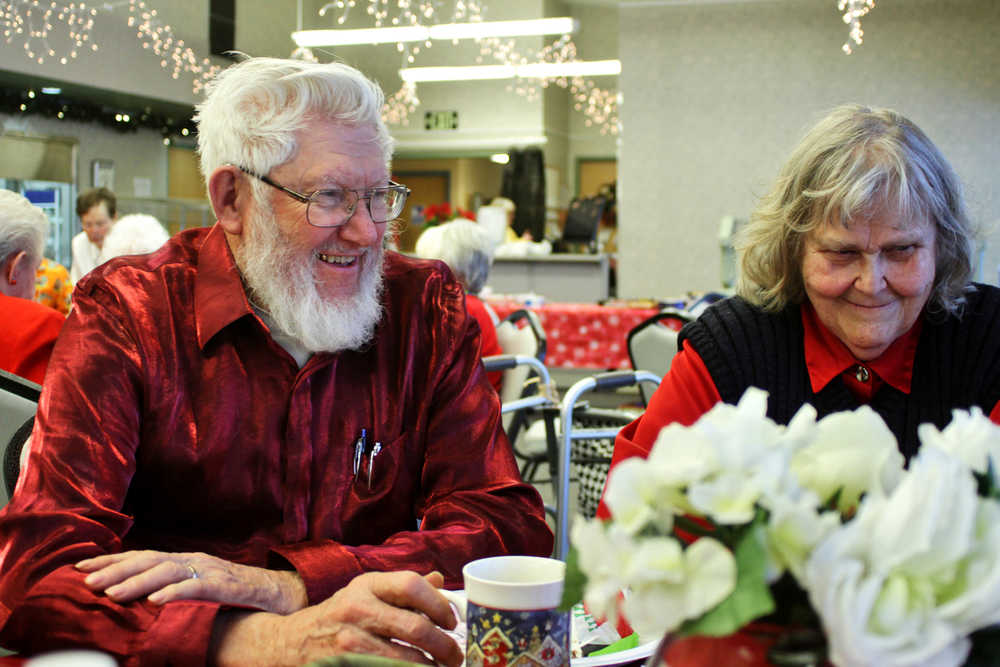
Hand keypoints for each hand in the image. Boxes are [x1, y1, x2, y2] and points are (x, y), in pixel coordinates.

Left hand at [75, 550, 307, 614]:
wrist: (281, 594)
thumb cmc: (237, 597)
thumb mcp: (200, 590)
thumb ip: (174, 590)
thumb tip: (137, 603)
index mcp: (185, 561)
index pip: (141, 557)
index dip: (111, 561)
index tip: (79, 568)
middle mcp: (194, 560)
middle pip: (149, 559)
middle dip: (115, 570)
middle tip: (87, 582)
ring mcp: (210, 570)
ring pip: (168, 570)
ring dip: (136, 581)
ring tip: (111, 594)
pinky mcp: (226, 585)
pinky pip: (196, 587)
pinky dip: (174, 593)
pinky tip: (154, 602)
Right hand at [212, 571, 462, 666]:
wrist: (289, 644)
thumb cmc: (338, 616)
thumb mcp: (365, 592)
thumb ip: (401, 588)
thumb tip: (440, 580)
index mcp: (366, 585)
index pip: (411, 585)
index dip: (439, 604)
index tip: (452, 622)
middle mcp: (356, 610)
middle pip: (415, 627)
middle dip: (444, 646)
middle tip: (455, 656)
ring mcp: (348, 643)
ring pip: (404, 660)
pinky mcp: (343, 666)